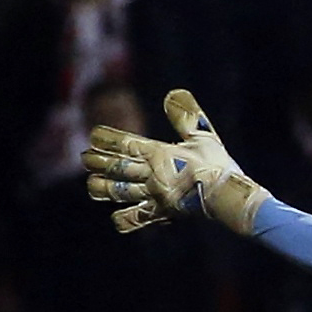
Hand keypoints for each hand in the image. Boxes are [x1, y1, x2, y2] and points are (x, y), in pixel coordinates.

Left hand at [82, 89, 269, 235]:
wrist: (226, 196)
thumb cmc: (216, 165)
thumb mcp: (203, 136)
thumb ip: (186, 116)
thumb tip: (173, 92)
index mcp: (159, 154)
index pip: (127, 144)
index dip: (108, 139)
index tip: (93, 134)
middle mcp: (151, 175)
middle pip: (118, 167)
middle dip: (99, 162)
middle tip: (85, 158)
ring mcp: (154, 196)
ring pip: (121, 191)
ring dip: (103, 188)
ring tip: (91, 185)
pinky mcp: (162, 213)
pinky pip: (138, 218)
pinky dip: (125, 219)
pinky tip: (116, 219)